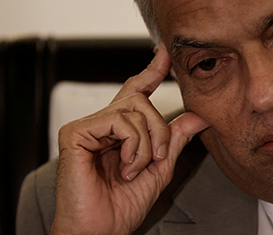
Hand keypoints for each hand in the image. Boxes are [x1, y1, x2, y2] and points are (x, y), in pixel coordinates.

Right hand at [51, 46, 209, 234]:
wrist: (101, 230)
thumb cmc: (121, 206)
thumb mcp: (158, 169)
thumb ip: (174, 140)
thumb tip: (197, 117)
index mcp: (117, 131)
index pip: (135, 92)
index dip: (151, 71)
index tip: (165, 54)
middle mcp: (101, 124)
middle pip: (140, 100)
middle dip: (159, 128)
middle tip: (156, 157)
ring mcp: (86, 127)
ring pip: (133, 109)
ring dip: (147, 143)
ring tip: (135, 169)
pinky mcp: (75, 133)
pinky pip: (118, 121)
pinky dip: (132, 146)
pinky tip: (125, 167)